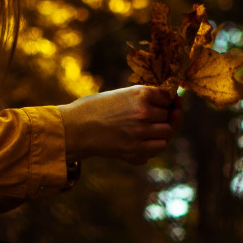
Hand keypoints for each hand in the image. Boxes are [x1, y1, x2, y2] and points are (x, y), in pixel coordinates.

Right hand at [57, 86, 181, 165]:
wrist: (73, 128)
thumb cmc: (93, 109)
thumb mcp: (119, 94)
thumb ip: (142, 98)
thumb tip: (167, 102)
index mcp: (140, 93)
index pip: (168, 96)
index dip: (168, 100)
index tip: (167, 102)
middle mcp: (144, 111)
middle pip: (169, 114)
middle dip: (164, 116)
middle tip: (156, 118)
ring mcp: (141, 131)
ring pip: (167, 131)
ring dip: (162, 131)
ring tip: (151, 130)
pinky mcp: (135, 148)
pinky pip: (159, 146)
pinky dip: (156, 144)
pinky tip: (147, 140)